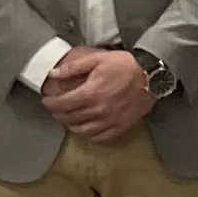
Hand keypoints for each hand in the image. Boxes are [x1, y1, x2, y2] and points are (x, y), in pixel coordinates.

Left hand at [40, 45, 156, 145]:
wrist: (151, 76)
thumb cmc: (124, 65)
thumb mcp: (97, 59)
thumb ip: (73, 67)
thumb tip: (53, 74)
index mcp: (90, 94)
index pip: (62, 104)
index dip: (50, 103)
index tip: (46, 100)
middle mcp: (98, 111)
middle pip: (70, 118)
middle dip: (58, 114)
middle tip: (55, 108)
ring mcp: (110, 121)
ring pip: (82, 131)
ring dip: (71, 125)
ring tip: (68, 119)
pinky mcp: (120, 126)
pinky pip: (100, 137)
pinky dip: (89, 135)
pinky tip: (86, 128)